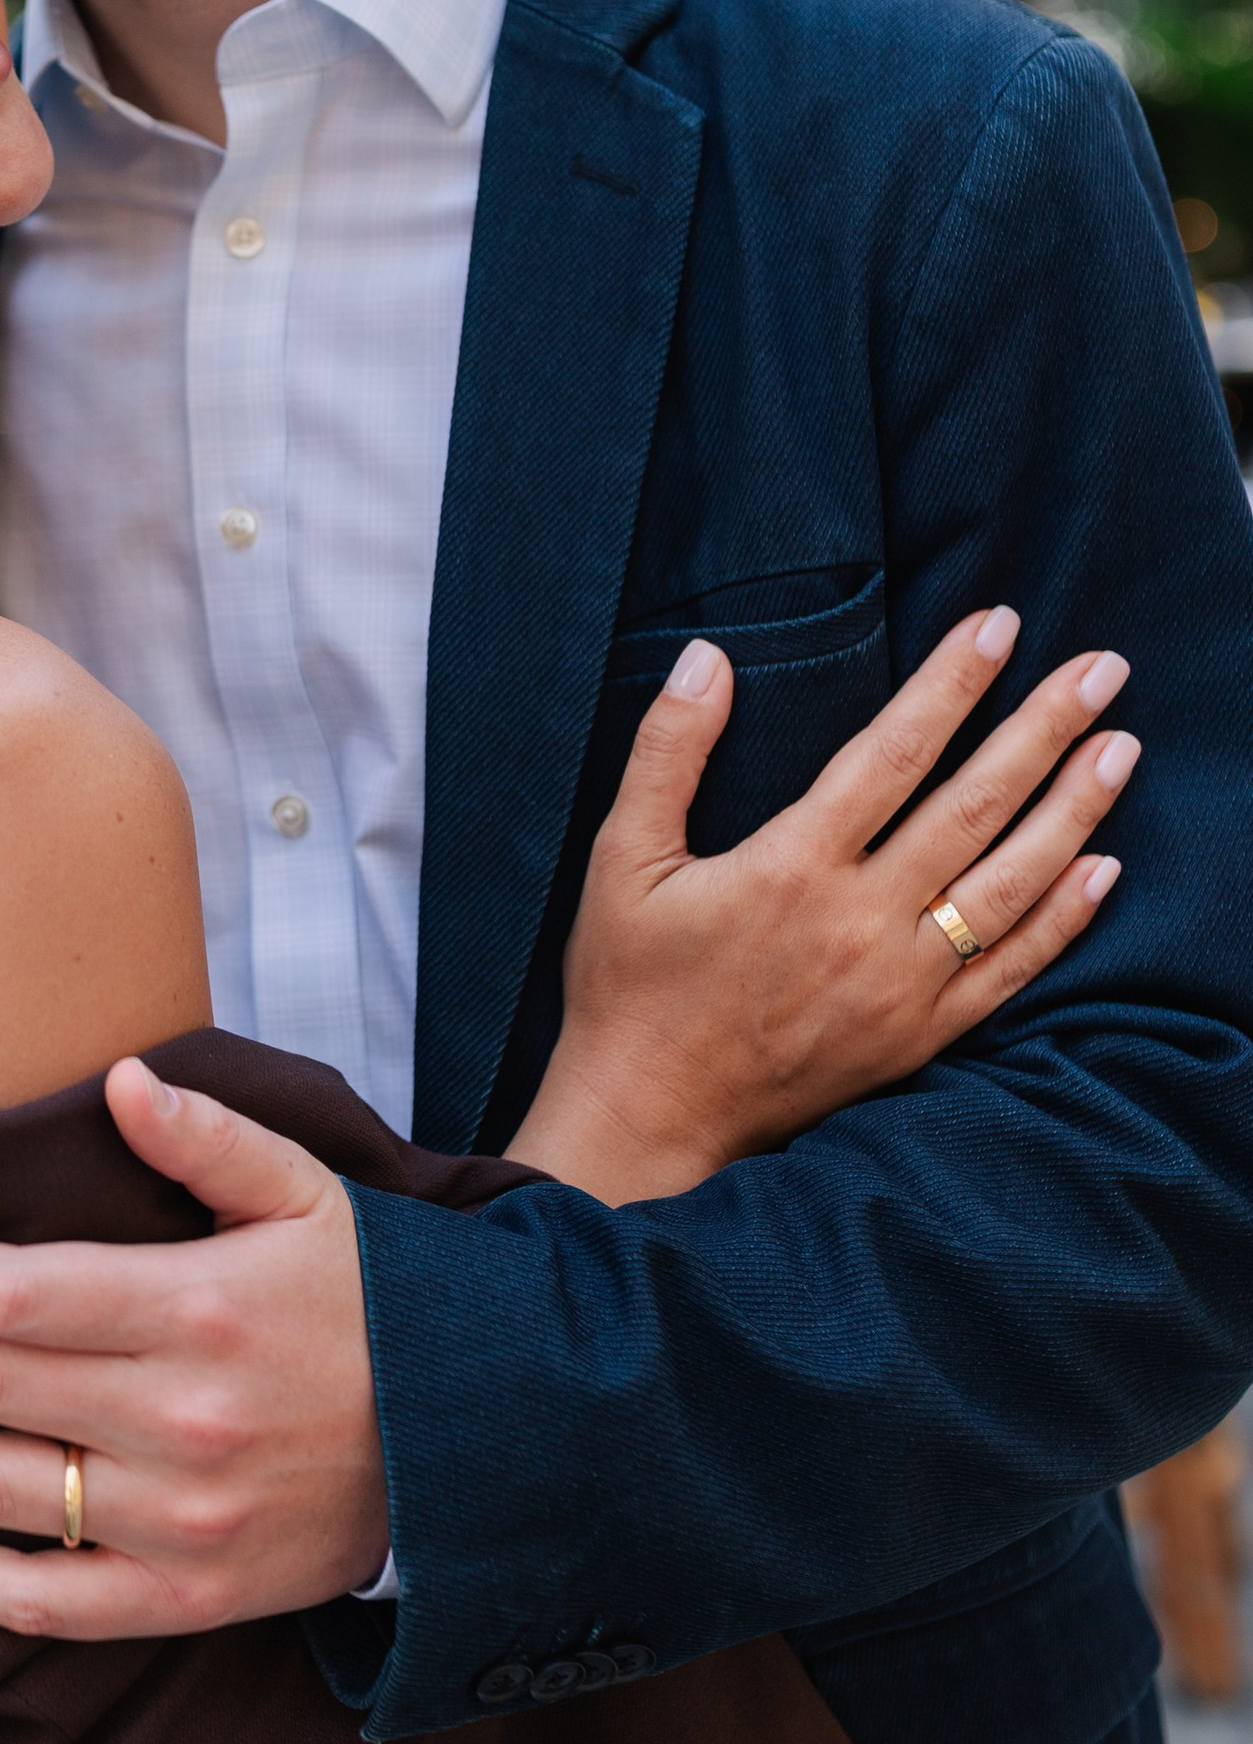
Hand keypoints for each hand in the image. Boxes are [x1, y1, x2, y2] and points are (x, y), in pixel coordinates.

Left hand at [0, 1054, 386, 1634]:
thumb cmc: (384, 1304)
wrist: (486, 1447)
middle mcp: (181, 1424)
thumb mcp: (312, 1196)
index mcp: (202, 1311)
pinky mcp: (188, 1598)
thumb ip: (208, 1139)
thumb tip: (118, 1080)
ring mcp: (182, 1523)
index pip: (10, 1292)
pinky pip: (42, 1602)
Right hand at [518, 606, 1136, 1205]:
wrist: (651, 1119)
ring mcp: (899, 985)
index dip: (952, 684)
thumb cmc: (629, 983)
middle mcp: (860, 921)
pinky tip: (1102, 869)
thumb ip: (668, 752)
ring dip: (1073, 810)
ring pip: (1009, 884)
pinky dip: (1063, 920)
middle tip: (1101, 669)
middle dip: (1044, 729)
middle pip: (974, 806)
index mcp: (791, 867)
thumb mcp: (623, 858)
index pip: (893, 752)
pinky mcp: (918, 1038)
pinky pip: (1011, 972)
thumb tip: (709, 656)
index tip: (1000, 624)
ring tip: (1120, 748)